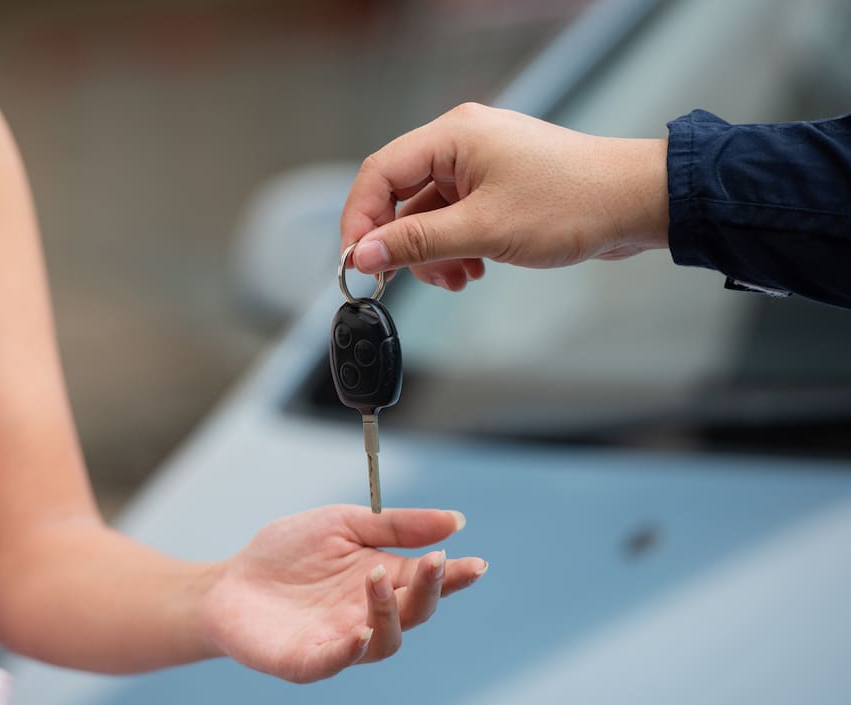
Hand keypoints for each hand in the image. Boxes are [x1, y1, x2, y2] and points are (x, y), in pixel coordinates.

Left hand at [201, 505, 486, 683]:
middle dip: (430, 590)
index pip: (428, 581)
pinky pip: (335, 662)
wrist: (228, 582)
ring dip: (389, 612)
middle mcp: (369, 615)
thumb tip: (456, 521)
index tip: (476, 564)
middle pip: (416, 613)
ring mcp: (341, 642)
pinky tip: (358, 632)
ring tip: (377, 579)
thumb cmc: (286, 553)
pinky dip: (350, 651)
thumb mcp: (343, 523)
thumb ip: (396, 525)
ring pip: (386, 642)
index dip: (454, 577)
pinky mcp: (307, 661)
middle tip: (433, 564)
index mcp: (383, 580)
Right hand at [340, 102, 668, 290]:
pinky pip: (456, 219)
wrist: (636, 204)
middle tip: (398, 279)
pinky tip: (474, 271)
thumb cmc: (574, 202)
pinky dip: (456, 249)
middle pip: (402, 196)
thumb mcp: (484, 230)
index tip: (356, 261)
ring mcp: (482, 166)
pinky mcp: (498, 188)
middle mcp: (463, 143)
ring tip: (455, 280)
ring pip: (429, 214)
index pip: (380, 173)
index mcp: (453, 136)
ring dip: (433, 254)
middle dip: (402, 243)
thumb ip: (418, 242)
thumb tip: (364, 254)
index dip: (359, 219)